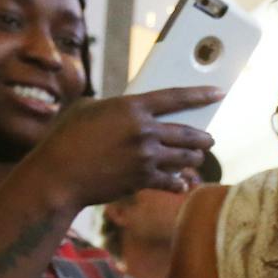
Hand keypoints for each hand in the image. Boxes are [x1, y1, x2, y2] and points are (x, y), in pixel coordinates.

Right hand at [20, 87, 219, 209]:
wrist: (59, 175)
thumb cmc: (66, 138)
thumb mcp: (88, 109)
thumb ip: (115, 108)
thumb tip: (131, 113)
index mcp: (131, 107)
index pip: (175, 97)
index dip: (200, 94)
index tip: (218, 93)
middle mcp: (144, 131)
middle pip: (187, 133)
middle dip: (203, 138)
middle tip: (210, 139)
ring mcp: (146, 157)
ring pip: (184, 158)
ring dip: (195, 159)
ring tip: (198, 158)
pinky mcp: (142, 180)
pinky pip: (171, 182)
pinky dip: (178, 183)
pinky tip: (183, 184)